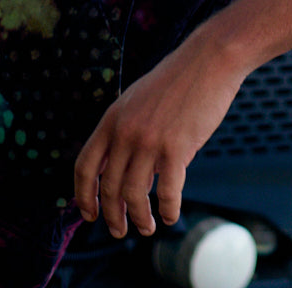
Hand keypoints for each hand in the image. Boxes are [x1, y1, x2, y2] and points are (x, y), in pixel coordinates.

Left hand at [72, 25, 245, 238]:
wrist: (207, 61)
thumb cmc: (176, 81)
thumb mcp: (138, 101)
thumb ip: (126, 134)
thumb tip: (124, 175)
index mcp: (112, 119)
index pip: (84, 166)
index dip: (83, 196)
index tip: (90, 214)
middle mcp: (126, 132)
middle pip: (108, 187)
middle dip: (112, 215)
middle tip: (119, 229)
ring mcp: (150, 141)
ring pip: (135, 195)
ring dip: (139, 219)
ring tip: (147, 227)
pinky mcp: (177, 148)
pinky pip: (168, 192)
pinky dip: (168, 210)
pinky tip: (170, 215)